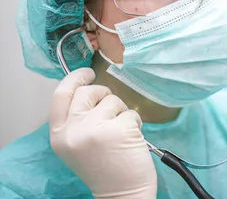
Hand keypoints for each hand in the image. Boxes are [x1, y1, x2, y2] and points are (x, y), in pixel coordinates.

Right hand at [49, 68, 156, 198]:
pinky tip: (131, 140)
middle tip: (112, 110)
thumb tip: (86, 89)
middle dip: (104, 94)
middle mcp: (73, 130)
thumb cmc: (102, 167)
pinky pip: (131, 112)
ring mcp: (96, 129)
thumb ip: (75, 120)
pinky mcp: (120, 129)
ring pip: (113, 100)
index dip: (75, 79)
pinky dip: (135, 122)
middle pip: (89, 91)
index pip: (60, 94)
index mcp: (58, 134)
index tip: (87, 73)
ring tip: (121, 133)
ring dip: (122, 112)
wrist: (121, 192)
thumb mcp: (75, 144)